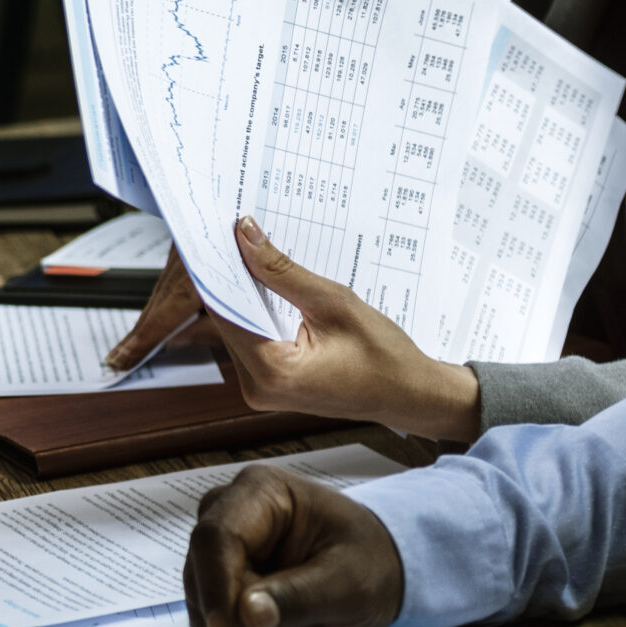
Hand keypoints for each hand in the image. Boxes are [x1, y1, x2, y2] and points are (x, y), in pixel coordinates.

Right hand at [186, 462, 405, 626]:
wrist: (375, 573)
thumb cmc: (369, 563)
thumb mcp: (350, 582)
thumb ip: (299, 597)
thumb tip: (247, 616)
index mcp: (260, 492)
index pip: (216, 536)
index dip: (215, 585)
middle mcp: (226, 515)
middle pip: (204, 577)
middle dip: (251, 622)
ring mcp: (217, 553)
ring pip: (203, 610)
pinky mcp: (215, 587)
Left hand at [195, 217, 480, 441]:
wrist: (409, 394)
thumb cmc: (384, 356)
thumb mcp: (334, 303)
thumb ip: (282, 271)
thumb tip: (245, 235)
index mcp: (271, 372)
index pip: (225, 310)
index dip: (218, 268)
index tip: (216, 232)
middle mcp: (256, 387)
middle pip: (226, 320)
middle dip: (230, 276)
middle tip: (232, 232)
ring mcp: (260, 388)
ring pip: (236, 328)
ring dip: (242, 292)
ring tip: (246, 250)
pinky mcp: (269, 382)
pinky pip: (251, 339)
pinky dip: (255, 311)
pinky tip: (261, 282)